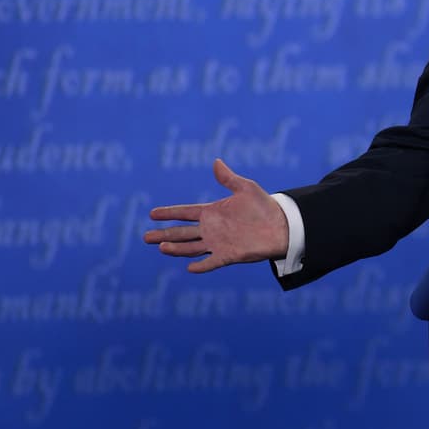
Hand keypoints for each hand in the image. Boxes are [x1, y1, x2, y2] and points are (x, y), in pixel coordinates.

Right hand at [144, 159, 288, 272]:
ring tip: (161, 247)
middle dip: (164, 235)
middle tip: (145, 237)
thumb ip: (229, 178)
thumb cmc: (264, 206)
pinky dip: (202, 265)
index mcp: (213, 212)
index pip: (185, 212)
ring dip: (177, 249)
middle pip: (182, 233)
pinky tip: (190, 267)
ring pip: (191, 247)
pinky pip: (212, 262)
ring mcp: (218, 243)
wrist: (282, 225)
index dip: (169, 213)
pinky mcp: (229, 255)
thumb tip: (216, 161)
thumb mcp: (246, 188)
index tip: (152, 213)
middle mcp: (212, 229)